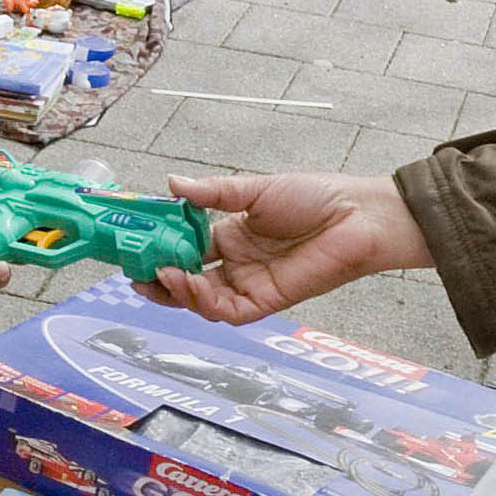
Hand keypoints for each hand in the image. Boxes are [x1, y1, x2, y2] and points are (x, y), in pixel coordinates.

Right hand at [146, 172, 429, 323]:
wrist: (359, 216)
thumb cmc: (317, 197)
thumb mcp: (257, 190)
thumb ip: (214, 193)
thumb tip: (172, 184)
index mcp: (232, 235)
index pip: (186, 248)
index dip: (161, 249)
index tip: (136, 243)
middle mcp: (238, 264)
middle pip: (189, 281)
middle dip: (160, 279)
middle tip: (136, 271)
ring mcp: (251, 284)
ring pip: (204, 300)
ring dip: (179, 292)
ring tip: (162, 275)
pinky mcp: (268, 300)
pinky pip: (230, 311)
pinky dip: (206, 302)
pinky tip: (192, 284)